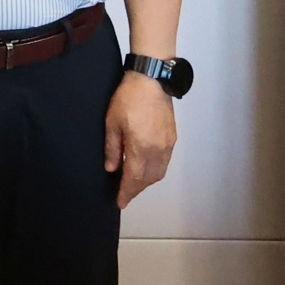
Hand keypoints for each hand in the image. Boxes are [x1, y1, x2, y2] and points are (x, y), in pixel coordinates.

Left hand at [105, 72, 176, 207]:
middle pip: (148, 179)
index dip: (126, 192)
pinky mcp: (172, 138)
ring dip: (146, 182)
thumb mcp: (112, 123)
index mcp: (141, 148)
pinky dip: (154, 171)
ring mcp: (168, 145)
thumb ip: (112, 148)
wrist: (151, 81)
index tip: (120, 202)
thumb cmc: (127, 99)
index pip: (134, 178)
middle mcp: (158, 151)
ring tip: (132, 184)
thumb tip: (111, 169)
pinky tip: (145, 169)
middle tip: (124, 194)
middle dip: (136, 189)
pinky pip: (164, 163)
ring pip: (158, 173)